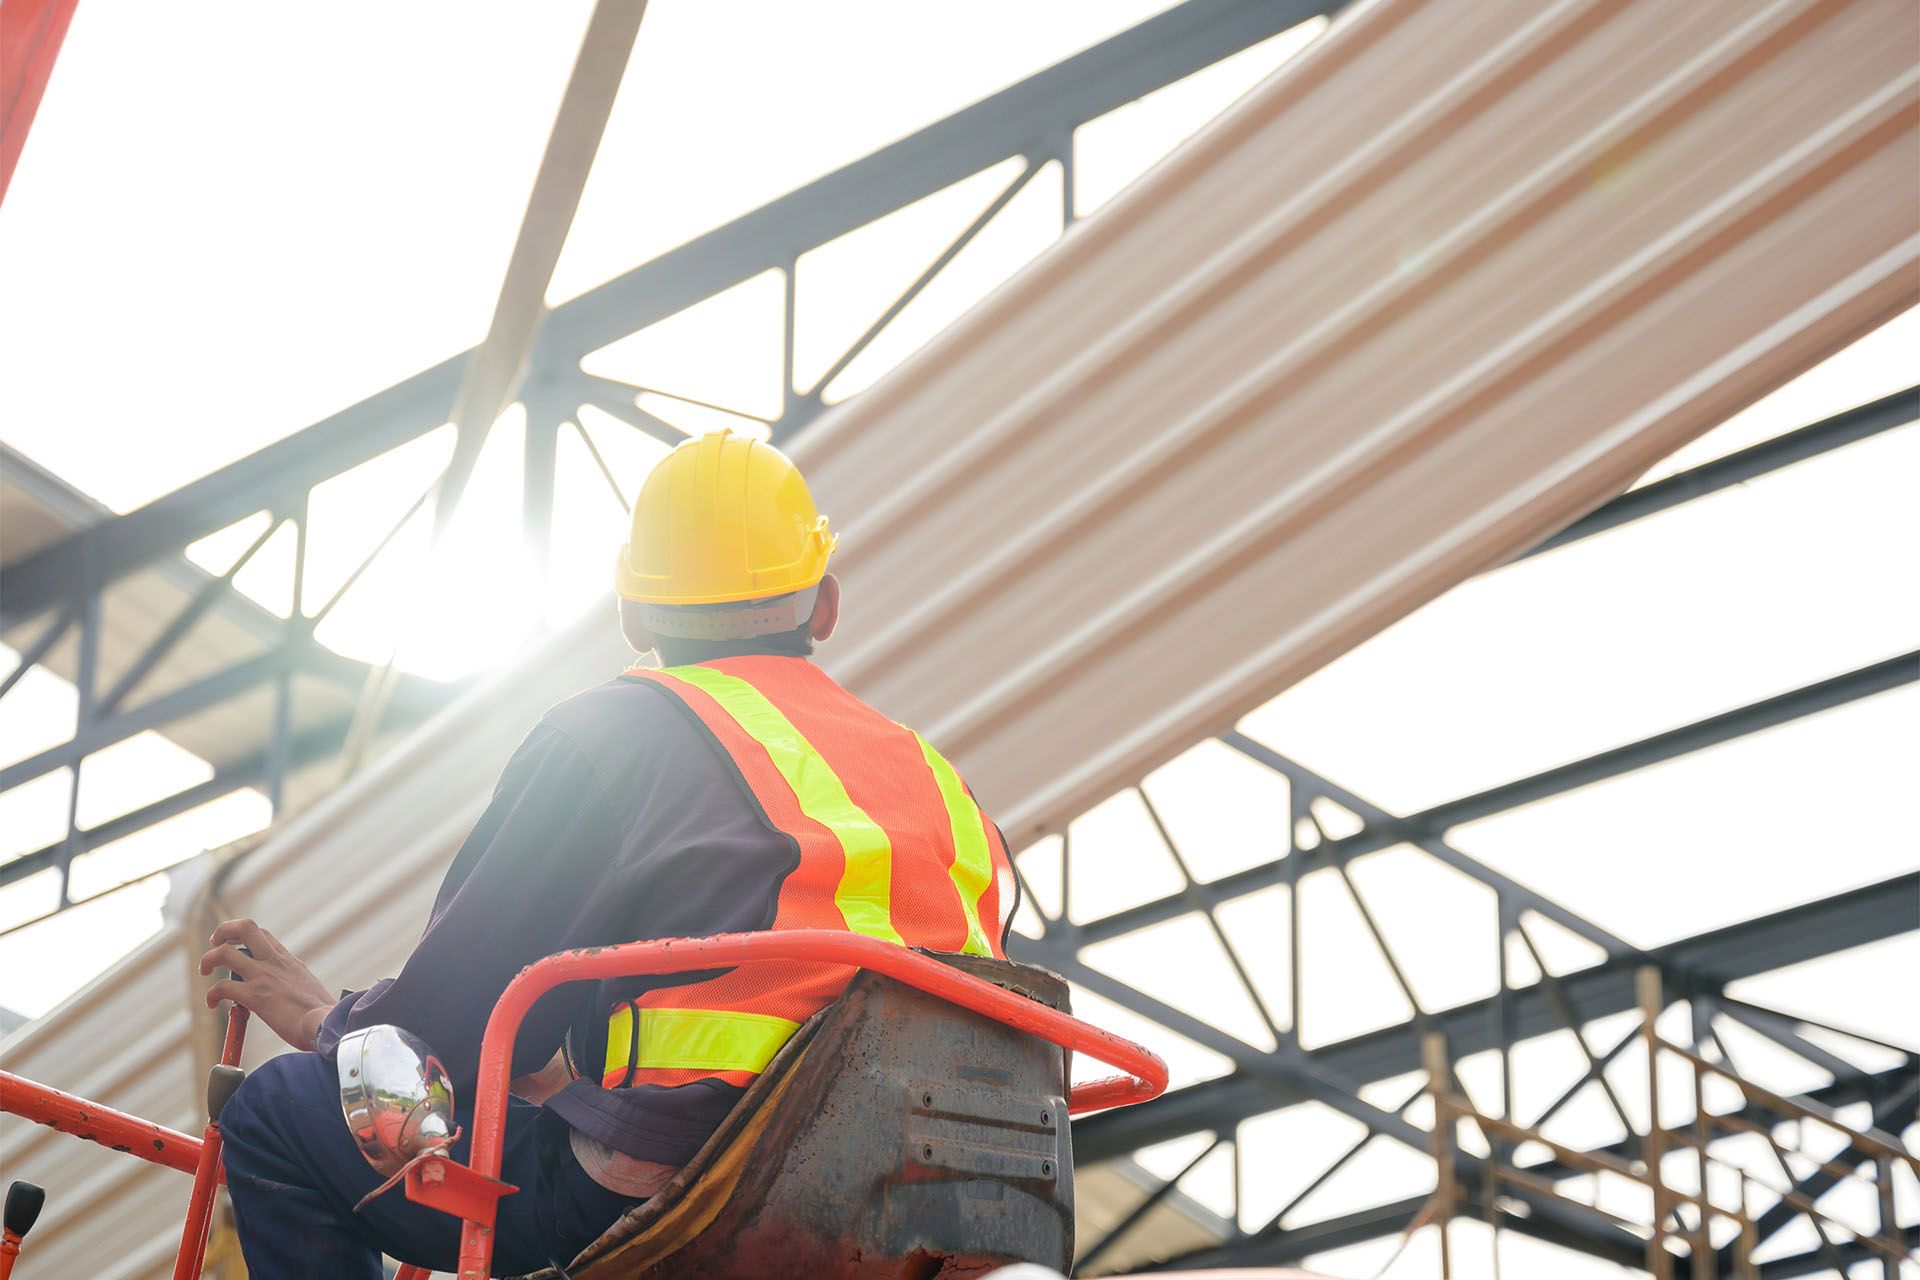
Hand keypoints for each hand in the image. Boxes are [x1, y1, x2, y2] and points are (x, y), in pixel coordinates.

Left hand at [199, 918, 335, 1051]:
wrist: (329, 1026)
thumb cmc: (324, 1017)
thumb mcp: (311, 992)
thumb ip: (296, 989)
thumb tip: (293, 1001)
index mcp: (289, 961)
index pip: (262, 934)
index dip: (242, 935)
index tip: (233, 945)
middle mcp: (275, 962)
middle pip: (245, 927)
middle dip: (223, 931)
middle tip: (215, 945)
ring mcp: (264, 976)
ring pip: (225, 952)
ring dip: (208, 959)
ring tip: (204, 971)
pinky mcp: (255, 995)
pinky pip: (222, 987)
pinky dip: (211, 995)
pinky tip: (212, 1005)